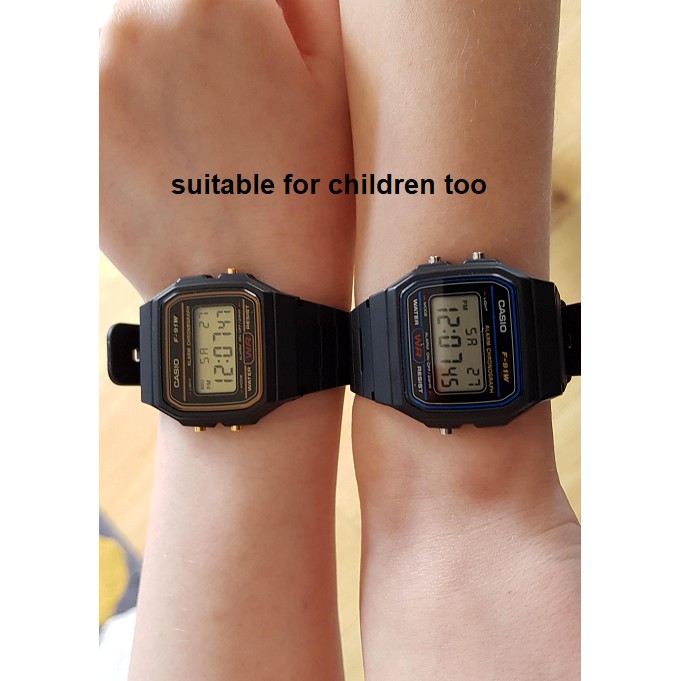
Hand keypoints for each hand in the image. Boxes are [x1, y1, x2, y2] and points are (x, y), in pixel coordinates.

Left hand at [100, 0, 352, 304]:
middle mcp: (134, 23)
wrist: (248, 294)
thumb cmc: (302, 199)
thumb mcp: (334, 81)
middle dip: (204, 34)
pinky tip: (175, 154)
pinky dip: (135, 108)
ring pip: (134, 40)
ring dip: (166, 69)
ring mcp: (91, 80)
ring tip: (207, 136)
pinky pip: (105, 91)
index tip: (261, 55)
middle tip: (241, 99)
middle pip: (170, 4)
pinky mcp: (72, 130)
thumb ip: (301, 2)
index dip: (258, 19)